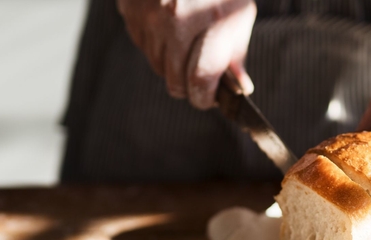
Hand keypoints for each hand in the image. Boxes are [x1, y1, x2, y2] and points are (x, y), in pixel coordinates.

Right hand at [117, 0, 256, 108]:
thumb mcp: (239, 13)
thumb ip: (235, 52)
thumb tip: (240, 87)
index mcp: (209, 21)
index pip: (200, 80)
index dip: (204, 98)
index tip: (208, 99)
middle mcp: (175, 20)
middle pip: (175, 81)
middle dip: (189, 84)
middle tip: (199, 76)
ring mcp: (148, 14)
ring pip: (156, 65)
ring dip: (171, 63)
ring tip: (186, 41)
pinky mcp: (130, 8)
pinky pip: (141, 44)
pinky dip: (155, 43)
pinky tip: (169, 26)